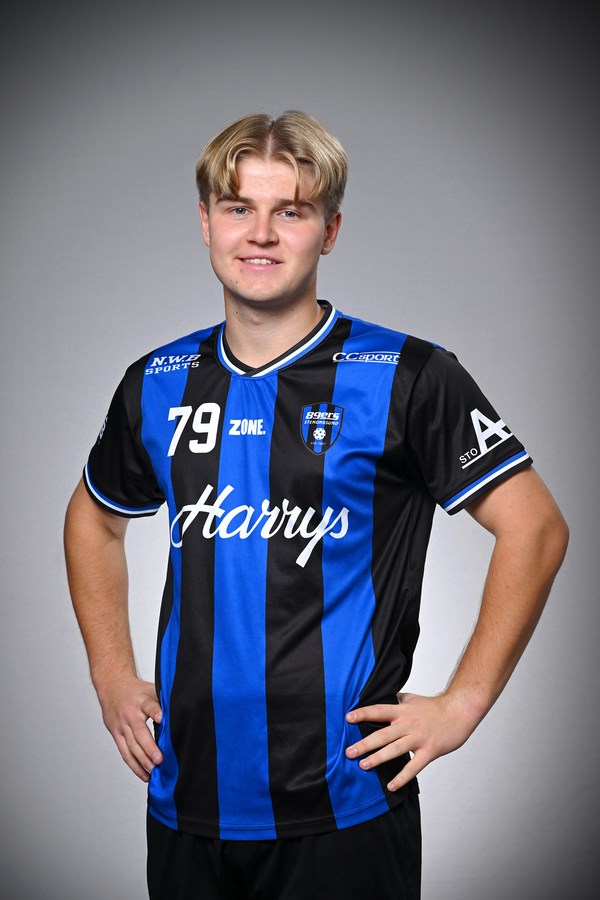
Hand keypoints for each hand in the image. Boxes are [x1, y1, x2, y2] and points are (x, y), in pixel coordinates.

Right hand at [97, 676, 162, 781]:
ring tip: (153, 770)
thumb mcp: (151, 690)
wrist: (113, 687)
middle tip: (160, 759)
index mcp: (141, 700)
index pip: (149, 705)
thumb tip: (183, 711)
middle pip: (139, 732)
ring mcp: (122, 726)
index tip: (161, 718)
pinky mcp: (116, 735)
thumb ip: (163, 701)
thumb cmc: (136, 691)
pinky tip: (144, 774)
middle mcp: (130, 714)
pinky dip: (134, 765)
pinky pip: (125, 753)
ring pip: (131, 746)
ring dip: (142, 760)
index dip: (155, 711)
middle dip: (150, 748)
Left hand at [345, 692, 477, 790]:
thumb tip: (383, 698)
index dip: (363, 714)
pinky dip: (402, 778)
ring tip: (363, 766)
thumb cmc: (435, 707)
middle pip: (382, 734)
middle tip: (348, 752)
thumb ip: (397, 700)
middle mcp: (408, 724)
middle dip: (364, 744)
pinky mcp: (429, 751)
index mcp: (402, 711)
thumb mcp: (412, 699)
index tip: (347, 718)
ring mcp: (418, 738)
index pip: (378, 711)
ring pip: (395, 750)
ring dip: (378, 759)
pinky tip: (390, 786)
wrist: (459, 712)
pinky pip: (413, 767)